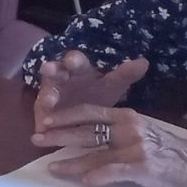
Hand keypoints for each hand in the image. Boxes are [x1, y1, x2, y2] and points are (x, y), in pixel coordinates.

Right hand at [31, 50, 150, 138]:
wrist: (85, 114)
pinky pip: (42, 116)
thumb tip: (144, 62)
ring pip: (47, 92)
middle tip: (48, 69)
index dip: (73, 60)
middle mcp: (61, 78)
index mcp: (78, 69)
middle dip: (51, 70)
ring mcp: (50, 95)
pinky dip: (42, 121)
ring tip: (49, 101)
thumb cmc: (98, 94)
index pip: (76, 60)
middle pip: (55, 71)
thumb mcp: (112, 85)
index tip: (72, 61)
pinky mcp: (44, 113)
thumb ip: (125, 75)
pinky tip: (42, 126)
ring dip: (47, 95)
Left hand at [40, 104, 186, 186]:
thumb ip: (120, 129)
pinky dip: (97, 176)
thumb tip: (93, 135)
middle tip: (36, 139)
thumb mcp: (144, 130)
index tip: (45, 120)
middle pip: (85, 131)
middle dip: (58, 135)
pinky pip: (113, 171)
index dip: (65, 115)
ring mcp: (134, 147)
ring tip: (52, 167)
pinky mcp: (142, 166)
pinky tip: (85, 182)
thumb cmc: (171, 151)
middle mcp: (128, 127)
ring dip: (70, 162)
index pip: (89, 112)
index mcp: (127, 116)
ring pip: (94, 154)